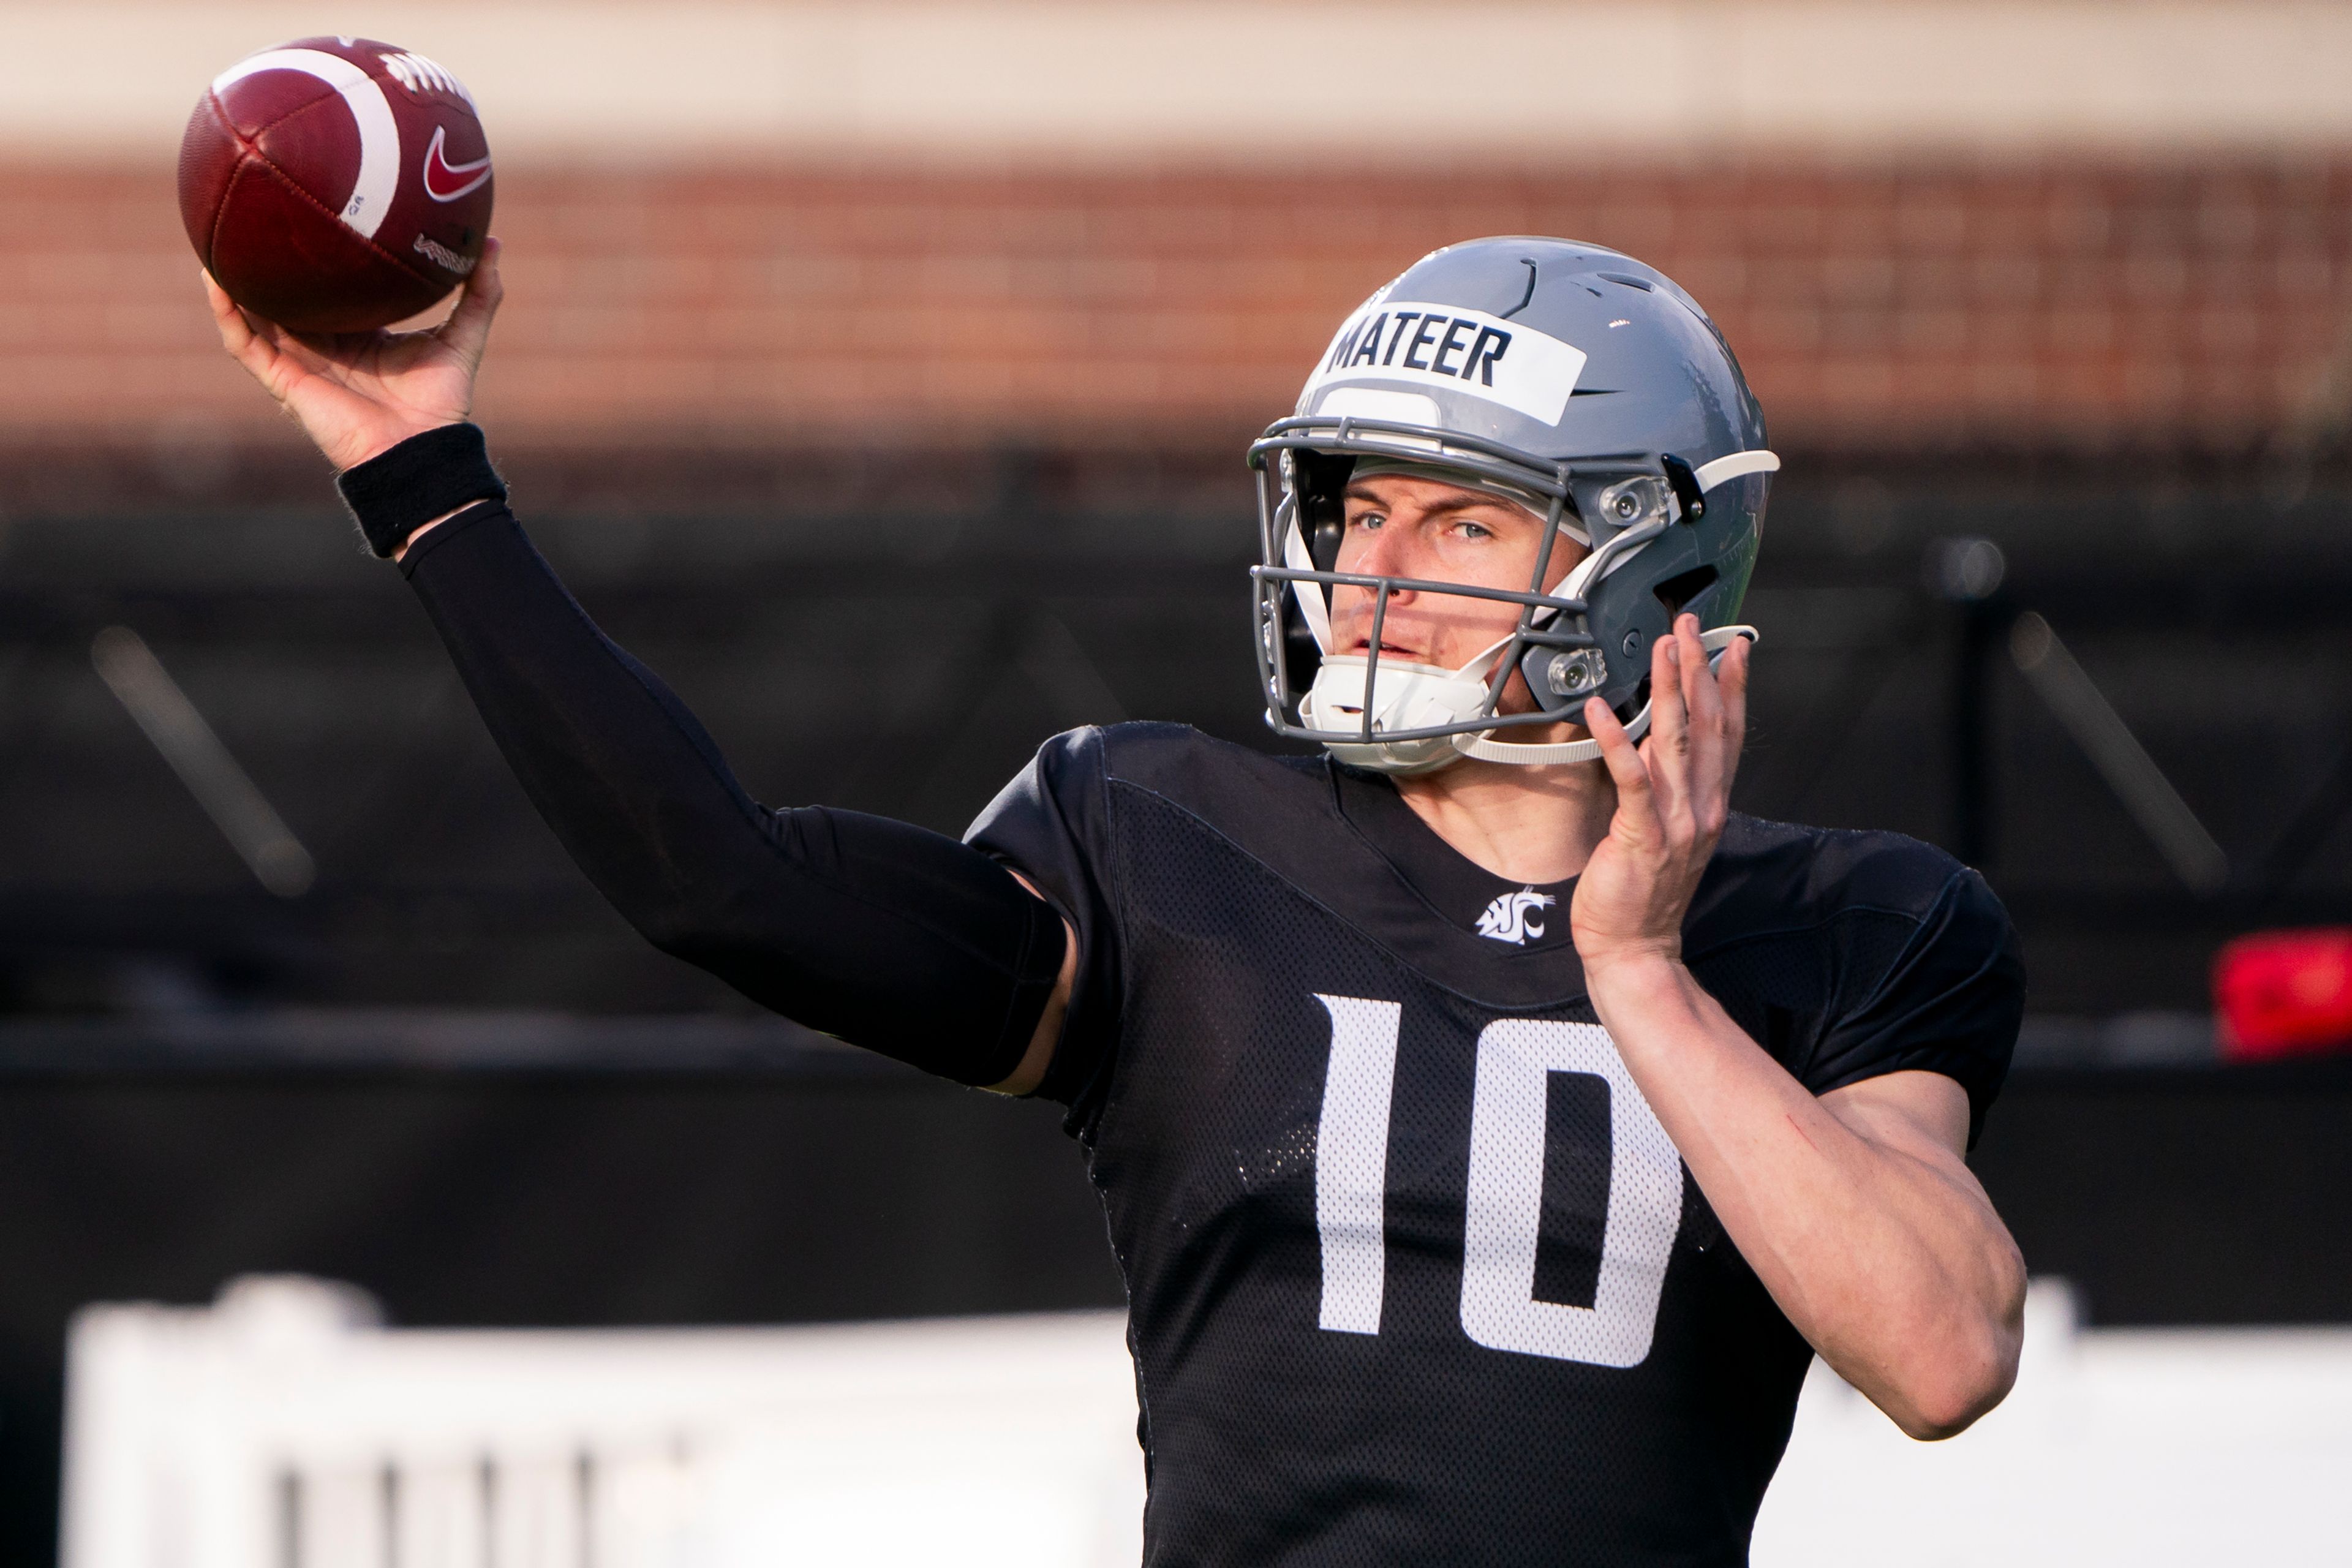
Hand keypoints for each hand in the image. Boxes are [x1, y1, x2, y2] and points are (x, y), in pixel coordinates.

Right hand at [203, 238, 504, 471]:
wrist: (420, 449)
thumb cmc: (441, 402)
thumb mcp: (462, 337)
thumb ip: (479, 294)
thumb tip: (492, 241)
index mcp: (358, 333)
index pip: (329, 289)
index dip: (316, 258)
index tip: (309, 214)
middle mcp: (323, 345)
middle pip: (284, 296)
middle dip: (265, 261)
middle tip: (252, 209)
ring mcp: (299, 362)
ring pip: (253, 313)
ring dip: (232, 278)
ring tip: (213, 234)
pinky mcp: (284, 381)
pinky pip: (244, 342)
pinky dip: (227, 311)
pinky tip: (213, 277)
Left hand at [1571, 612, 1749, 972]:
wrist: (1635, 947)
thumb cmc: (1644, 890)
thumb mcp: (1667, 829)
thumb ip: (1670, 785)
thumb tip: (1658, 738)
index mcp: (1711, 804)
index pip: (1731, 734)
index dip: (1733, 687)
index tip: (1733, 646)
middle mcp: (1702, 808)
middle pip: (1709, 726)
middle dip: (1700, 670)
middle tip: (1690, 627)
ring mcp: (1676, 823)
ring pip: (1678, 742)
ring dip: (1669, 690)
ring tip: (1662, 648)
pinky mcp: (1641, 836)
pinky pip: (1631, 779)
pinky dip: (1616, 741)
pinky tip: (1600, 709)